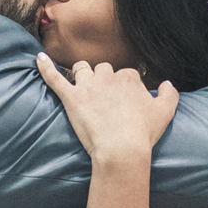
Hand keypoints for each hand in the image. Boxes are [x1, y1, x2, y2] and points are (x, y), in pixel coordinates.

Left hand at [37, 53, 177, 162]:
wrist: (121, 149)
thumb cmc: (143, 133)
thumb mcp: (165, 113)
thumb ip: (170, 94)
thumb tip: (167, 84)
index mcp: (129, 78)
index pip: (125, 74)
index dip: (123, 88)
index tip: (122, 102)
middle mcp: (108, 77)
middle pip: (102, 69)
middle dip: (102, 80)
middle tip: (103, 100)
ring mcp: (88, 87)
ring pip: (82, 69)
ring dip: (82, 75)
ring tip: (82, 88)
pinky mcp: (71, 98)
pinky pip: (55, 78)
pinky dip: (45, 68)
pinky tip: (38, 58)